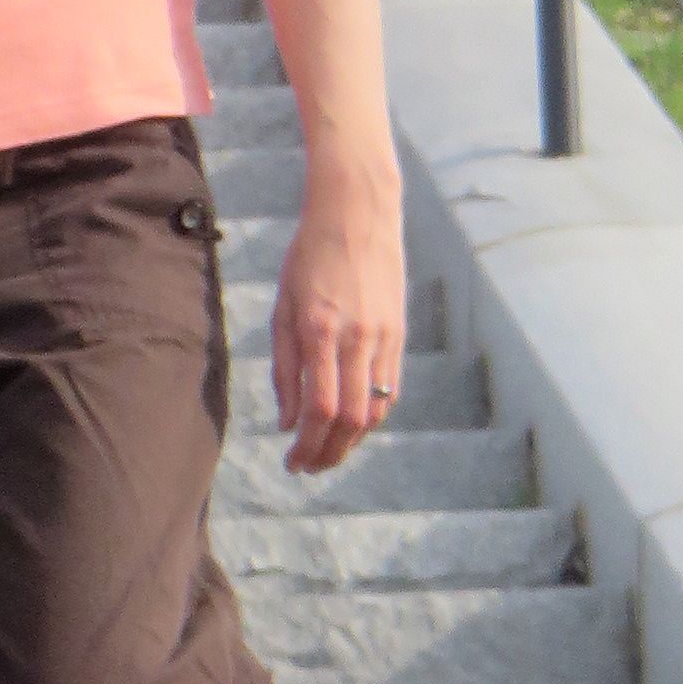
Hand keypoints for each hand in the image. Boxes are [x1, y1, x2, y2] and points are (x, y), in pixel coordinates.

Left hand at [272, 164, 405, 474]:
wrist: (359, 215)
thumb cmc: (308, 259)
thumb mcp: (283, 308)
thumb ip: (284, 367)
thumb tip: (288, 423)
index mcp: (320, 331)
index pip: (320, 409)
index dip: (307, 445)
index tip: (291, 463)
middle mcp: (357, 339)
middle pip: (351, 420)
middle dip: (329, 454)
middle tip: (308, 468)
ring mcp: (384, 338)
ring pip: (376, 410)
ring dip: (351, 442)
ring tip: (328, 453)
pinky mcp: (399, 334)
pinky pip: (390, 389)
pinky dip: (371, 415)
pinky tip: (350, 424)